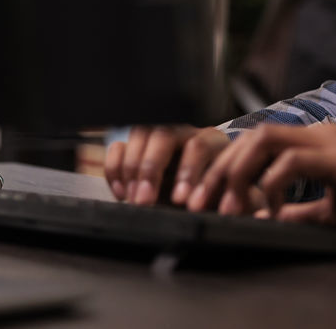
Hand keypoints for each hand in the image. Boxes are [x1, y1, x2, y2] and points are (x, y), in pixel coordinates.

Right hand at [104, 125, 228, 205]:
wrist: (204, 192)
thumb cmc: (214, 193)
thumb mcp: (220, 196)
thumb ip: (210, 196)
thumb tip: (194, 204)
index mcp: (212, 141)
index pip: (198, 146)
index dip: (187, 172)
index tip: (180, 200)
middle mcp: (185, 132)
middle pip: (163, 134)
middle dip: (150, 168)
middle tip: (144, 201)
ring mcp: (158, 136)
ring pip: (139, 135)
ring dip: (131, 169)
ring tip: (133, 199)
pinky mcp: (137, 147)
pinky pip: (119, 147)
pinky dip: (115, 169)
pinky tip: (122, 193)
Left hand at [187, 122, 335, 244]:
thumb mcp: (333, 213)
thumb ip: (299, 212)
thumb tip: (266, 219)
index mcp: (319, 143)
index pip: (257, 142)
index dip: (225, 169)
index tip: (205, 202)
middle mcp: (322, 134)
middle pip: (252, 135)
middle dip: (217, 170)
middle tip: (198, 204)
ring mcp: (333, 143)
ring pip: (264, 139)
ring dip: (236, 173)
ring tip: (227, 208)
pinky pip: (291, 163)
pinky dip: (269, 187)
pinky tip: (267, 213)